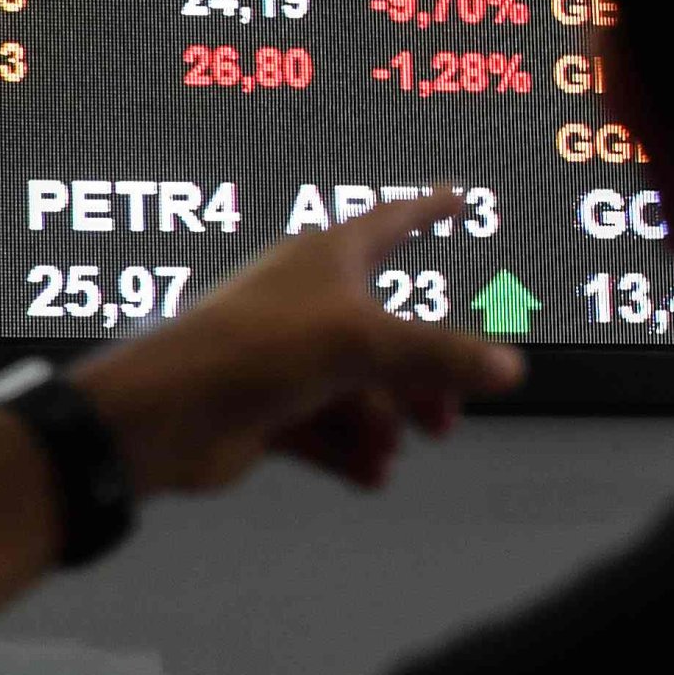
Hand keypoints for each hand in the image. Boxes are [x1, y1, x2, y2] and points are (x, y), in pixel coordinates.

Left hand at [70, 192, 523, 497]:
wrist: (165, 416)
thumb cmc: (251, 351)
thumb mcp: (366, 345)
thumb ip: (442, 356)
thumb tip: (508, 368)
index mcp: (327, 257)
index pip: (392, 221)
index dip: (430, 209)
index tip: (459, 200)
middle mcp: (308, 301)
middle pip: (390, 331)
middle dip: (423, 376)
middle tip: (445, 413)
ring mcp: (286, 356)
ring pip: (360, 387)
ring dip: (383, 422)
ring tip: (393, 449)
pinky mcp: (269, 408)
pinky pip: (328, 429)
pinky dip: (351, 451)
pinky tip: (371, 474)